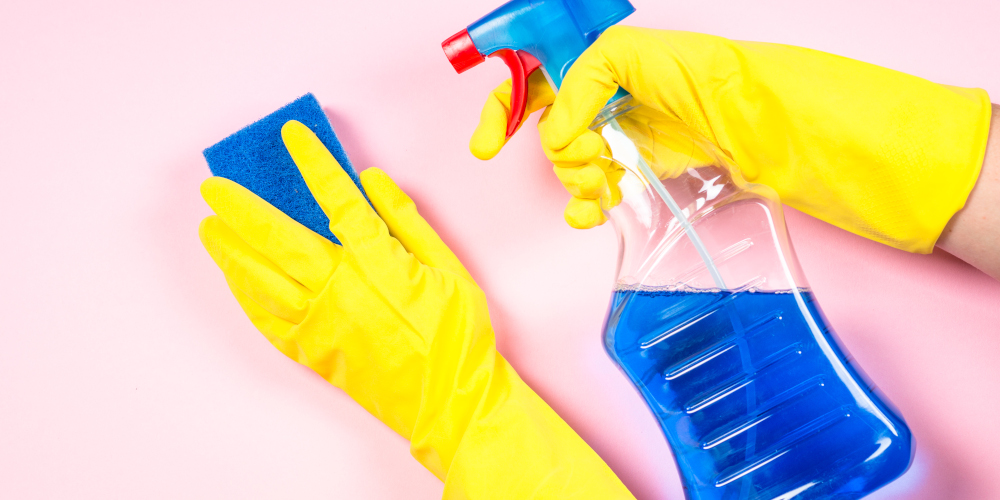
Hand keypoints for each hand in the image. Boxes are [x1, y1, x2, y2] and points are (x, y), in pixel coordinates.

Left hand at [199, 120, 632, 497]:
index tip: (292, 135)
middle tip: (214, 187)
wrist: (450, 402)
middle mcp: (341, 292)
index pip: (337, 200)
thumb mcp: (448, 268)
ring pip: (262, 281)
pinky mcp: (313, 352)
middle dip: (242, 209)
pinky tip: (235, 279)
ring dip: (231, 251)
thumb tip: (372, 180)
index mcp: (378, 265)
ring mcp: (321, 325)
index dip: (313, 163)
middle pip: (279, 240)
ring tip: (209, 228)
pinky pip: (268, 320)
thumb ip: (408, 221)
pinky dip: (246, 296)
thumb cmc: (457, 335)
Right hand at [471, 26, 991, 254]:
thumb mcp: (679, 67)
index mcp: (634, 57)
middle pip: (558, 111)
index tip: (491, 137)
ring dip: (570, 177)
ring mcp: (651, 129)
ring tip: (591, 196)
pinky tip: (594, 212)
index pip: (554, 67)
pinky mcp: (667, 165)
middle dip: (540, 140)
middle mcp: (637, 90)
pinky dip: (591, 198)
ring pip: (579, 153)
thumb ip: (604, 77)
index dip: (514, 97)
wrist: (827, 149)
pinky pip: (611, 180)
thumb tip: (560, 126)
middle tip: (537, 162)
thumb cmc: (766, 98)